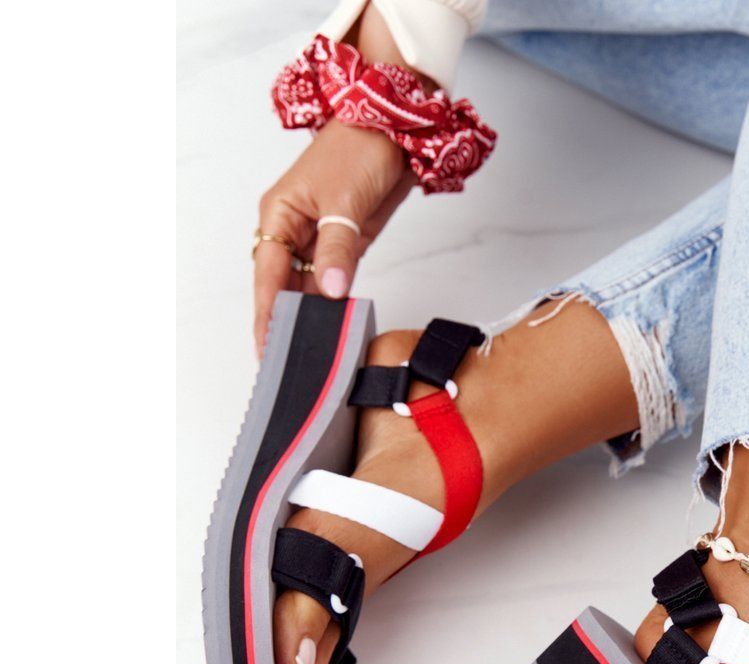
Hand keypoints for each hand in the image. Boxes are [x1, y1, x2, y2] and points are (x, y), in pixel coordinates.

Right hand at [253, 118, 414, 353]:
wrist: (393, 127)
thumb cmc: (359, 147)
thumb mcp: (345, 202)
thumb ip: (338, 250)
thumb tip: (330, 291)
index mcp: (279, 213)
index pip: (268, 275)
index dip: (268, 313)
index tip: (267, 347)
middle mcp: (293, 228)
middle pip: (283, 286)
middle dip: (287, 321)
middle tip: (292, 361)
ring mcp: (319, 237)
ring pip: (308, 286)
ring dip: (312, 315)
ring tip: (315, 351)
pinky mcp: (345, 242)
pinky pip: (333, 280)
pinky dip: (334, 302)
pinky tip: (337, 325)